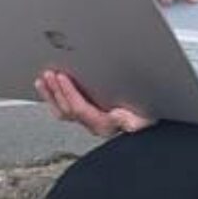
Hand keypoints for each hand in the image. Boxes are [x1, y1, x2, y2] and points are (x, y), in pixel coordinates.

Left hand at [34, 70, 154, 137]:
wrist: (153, 119)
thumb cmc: (150, 112)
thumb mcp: (145, 112)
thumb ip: (134, 113)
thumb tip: (125, 109)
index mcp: (109, 123)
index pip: (83, 110)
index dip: (71, 94)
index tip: (62, 77)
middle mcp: (97, 124)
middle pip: (69, 111)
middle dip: (57, 91)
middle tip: (49, 74)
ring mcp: (91, 119)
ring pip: (64, 111)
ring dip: (52, 93)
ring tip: (44, 78)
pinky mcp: (88, 112)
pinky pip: (65, 107)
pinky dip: (54, 95)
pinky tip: (47, 85)